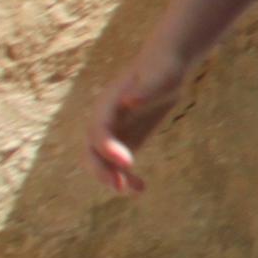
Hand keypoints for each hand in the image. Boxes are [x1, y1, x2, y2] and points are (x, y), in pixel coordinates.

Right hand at [82, 50, 190, 195]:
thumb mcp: (160, 75)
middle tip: (120, 186)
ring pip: (102, 163)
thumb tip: (128, 101)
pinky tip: (140, 188)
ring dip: (113, 178)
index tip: (129, 163)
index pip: (99, 131)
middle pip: (91, 152)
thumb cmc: (163, 68)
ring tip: (135, 190)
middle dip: (102, 170)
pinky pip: (119, 165)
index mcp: (107, 104)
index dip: (108, 149)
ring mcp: (113, 133)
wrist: (165, 67)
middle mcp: (104, 121)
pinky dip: (127, 178)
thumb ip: (145, 88)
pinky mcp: (125, 140)